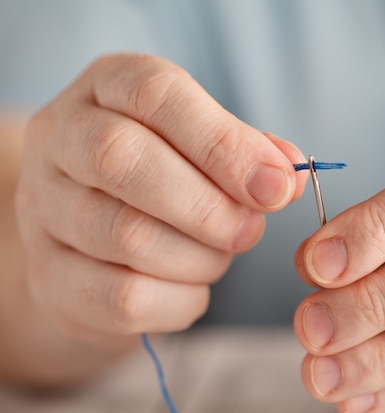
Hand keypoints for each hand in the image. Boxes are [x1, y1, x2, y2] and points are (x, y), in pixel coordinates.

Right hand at [15, 54, 305, 345]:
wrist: (99, 234)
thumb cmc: (165, 175)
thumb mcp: (204, 144)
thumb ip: (249, 151)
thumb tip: (288, 174)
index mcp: (108, 87)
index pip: (157, 96)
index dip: (224, 144)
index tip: (277, 187)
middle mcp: (61, 138)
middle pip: (124, 160)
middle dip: (210, 207)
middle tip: (252, 232)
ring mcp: (43, 208)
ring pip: (127, 236)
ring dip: (200, 257)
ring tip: (220, 255)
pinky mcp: (48, 276)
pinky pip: (121, 297)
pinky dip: (178, 301)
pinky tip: (191, 287)